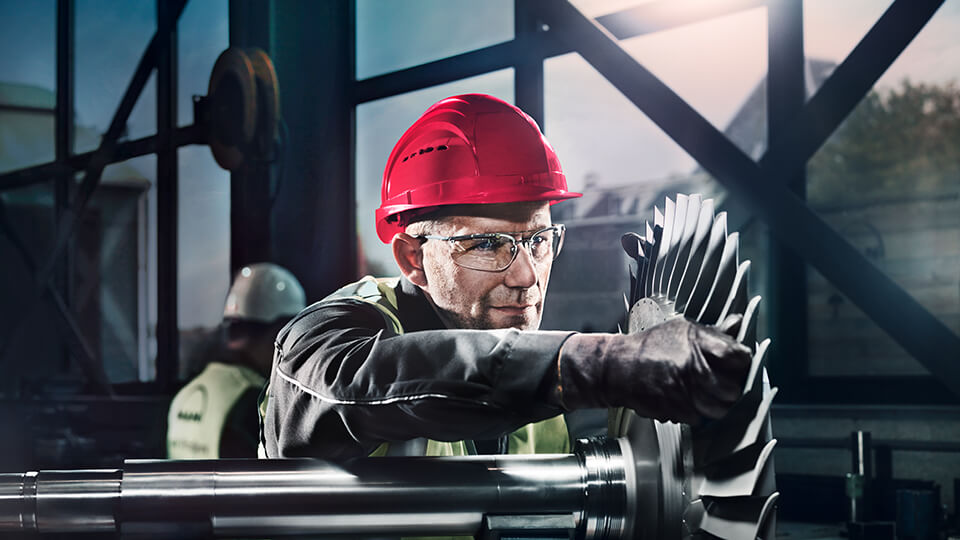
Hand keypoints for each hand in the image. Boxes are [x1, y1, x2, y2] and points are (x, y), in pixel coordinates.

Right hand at [557, 315, 751, 423]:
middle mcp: (693, 368)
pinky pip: (699, 418)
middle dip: (729, 387)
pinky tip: (685, 399)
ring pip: (719, 409)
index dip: (742, 361)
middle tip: (722, 382)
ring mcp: (685, 392)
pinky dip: (695, 412)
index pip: (739, 357)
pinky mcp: (675, 411)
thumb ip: (713, 333)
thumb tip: (737, 324)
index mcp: (698, 343)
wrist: (618, 368)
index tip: (738, 363)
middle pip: (733, 389)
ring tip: (704, 393)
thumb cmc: (650, 347)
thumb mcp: (682, 330)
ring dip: (715, 404)